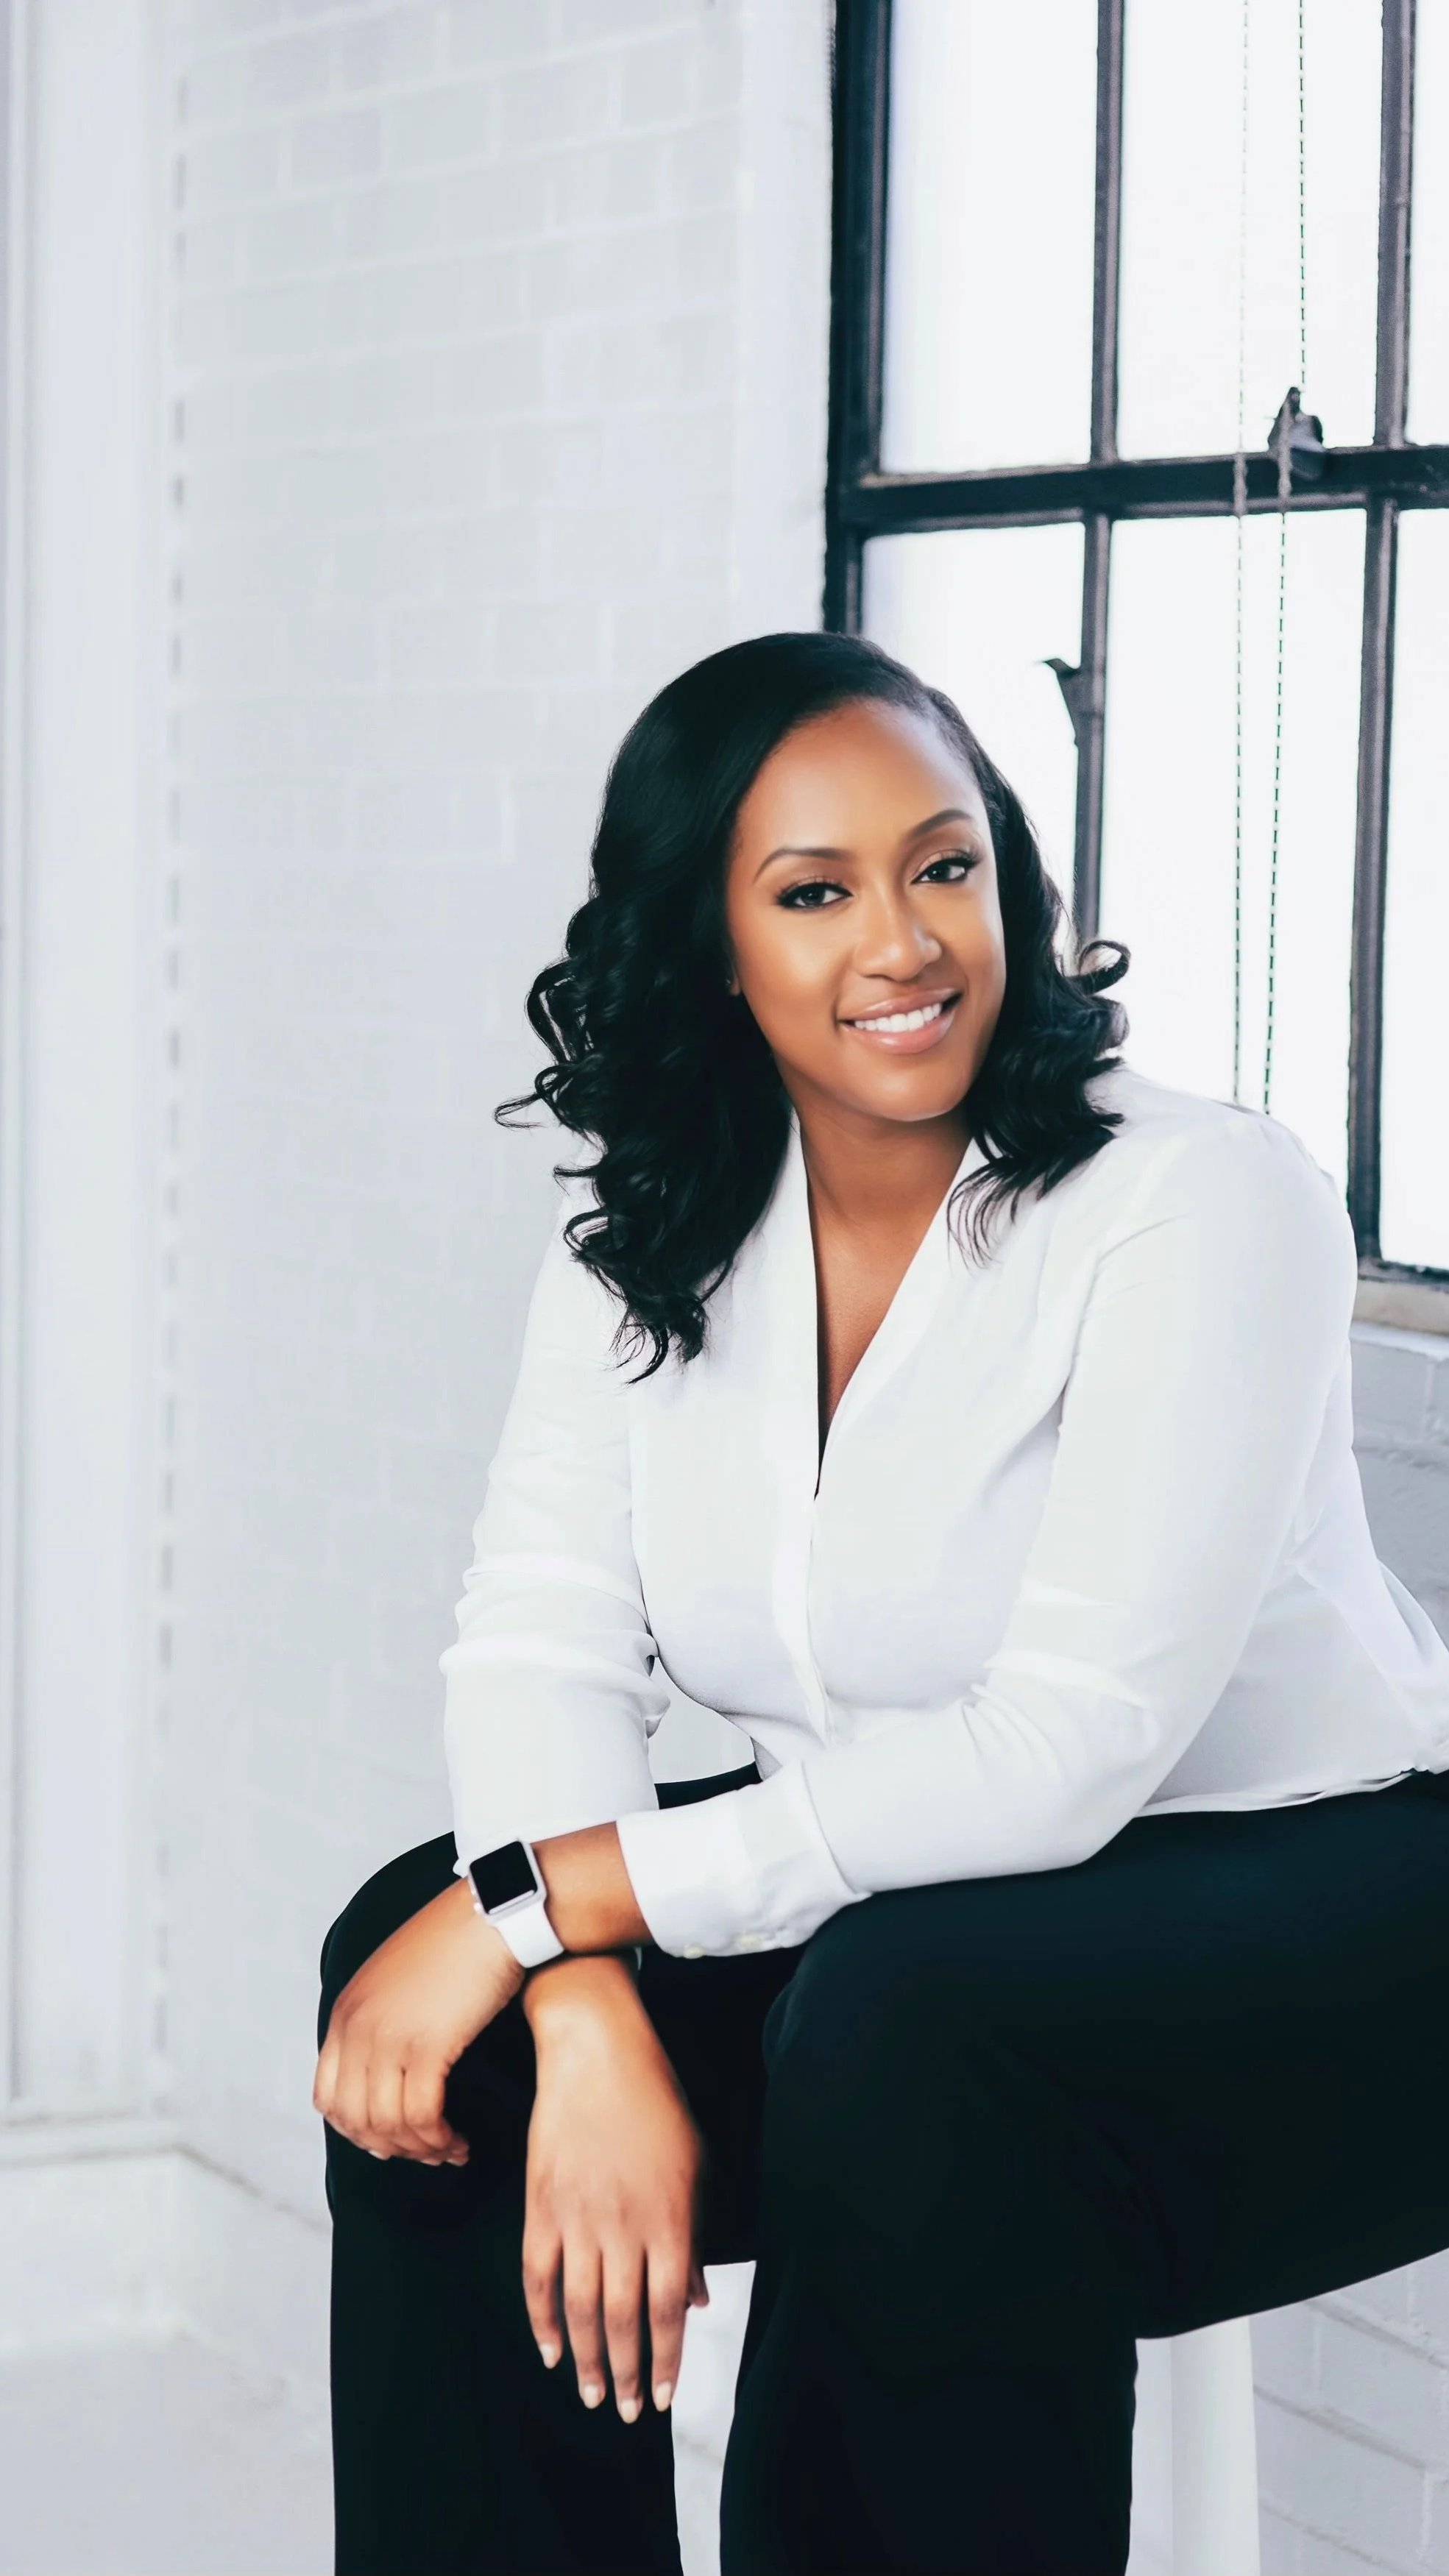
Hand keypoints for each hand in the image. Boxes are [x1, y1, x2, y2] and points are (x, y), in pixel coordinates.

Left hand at [314, 1877, 524, 2163]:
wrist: (491, 1915)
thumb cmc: (454, 1943)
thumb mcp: (394, 1979)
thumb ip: (378, 2019)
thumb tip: (387, 2073)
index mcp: (345, 2012)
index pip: (326, 2096)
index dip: (355, 2129)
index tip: (387, 2139)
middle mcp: (357, 2028)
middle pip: (355, 2119)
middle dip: (389, 2147)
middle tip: (423, 2152)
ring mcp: (389, 2038)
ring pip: (389, 2125)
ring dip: (420, 2149)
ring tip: (449, 2149)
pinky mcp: (427, 2046)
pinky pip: (423, 2117)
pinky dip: (439, 2139)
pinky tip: (459, 2139)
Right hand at [522, 1959, 709, 2421]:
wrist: (595, 2053)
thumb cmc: (656, 2104)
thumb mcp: (695, 2165)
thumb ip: (694, 2238)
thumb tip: (696, 2299)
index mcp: (668, 2217)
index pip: (668, 2308)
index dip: (667, 2357)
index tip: (666, 2396)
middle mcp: (623, 2226)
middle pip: (621, 2319)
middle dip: (629, 2373)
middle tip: (630, 2411)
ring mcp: (577, 2217)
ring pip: (579, 2308)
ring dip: (588, 2360)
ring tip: (595, 2396)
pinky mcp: (540, 2205)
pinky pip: (537, 2276)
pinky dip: (541, 2319)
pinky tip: (551, 2351)